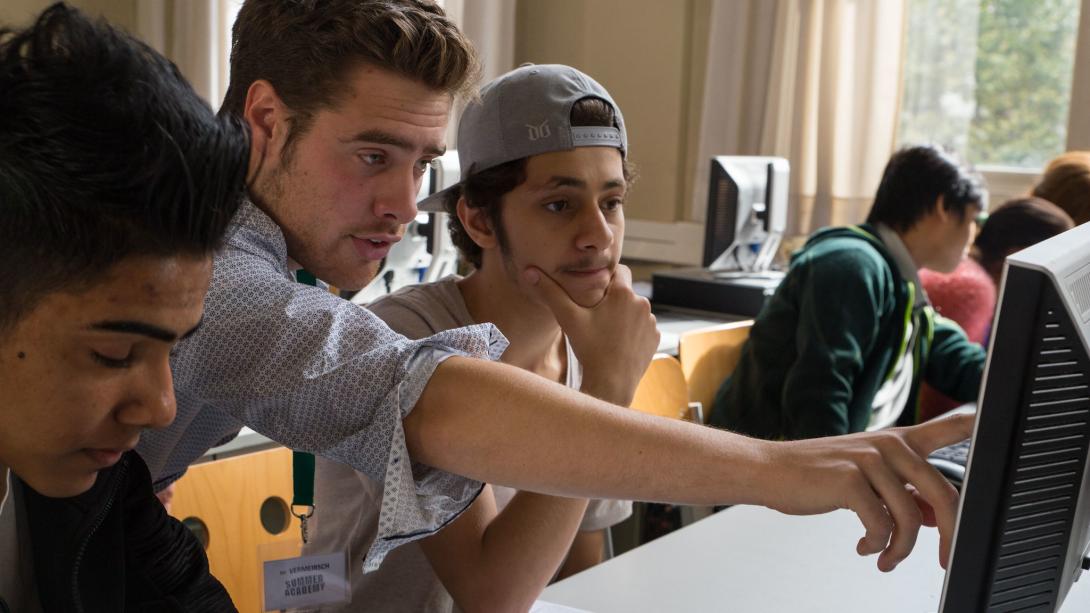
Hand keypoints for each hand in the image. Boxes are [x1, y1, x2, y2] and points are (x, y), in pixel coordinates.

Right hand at [521, 264, 658, 405]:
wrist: (611, 383)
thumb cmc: (589, 349)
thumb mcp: (568, 318)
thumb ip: (550, 292)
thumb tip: (529, 272)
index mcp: (623, 293)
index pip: (620, 270)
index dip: (607, 279)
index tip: (595, 292)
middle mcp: (643, 303)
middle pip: (626, 292)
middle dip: (613, 300)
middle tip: (596, 316)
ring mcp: (651, 322)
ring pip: (635, 310)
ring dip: (624, 315)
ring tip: (606, 332)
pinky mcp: (655, 338)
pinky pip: (643, 327)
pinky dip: (633, 331)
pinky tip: (618, 343)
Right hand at [757, 412, 972, 571]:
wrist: (769, 471)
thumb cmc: (815, 475)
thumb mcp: (866, 479)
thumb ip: (903, 493)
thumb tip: (936, 519)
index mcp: (898, 441)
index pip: (949, 428)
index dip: (979, 426)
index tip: (998, 425)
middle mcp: (889, 445)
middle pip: (945, 495)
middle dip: (951, 538)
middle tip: (943, 561)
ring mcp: (870, 460)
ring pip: (912, 518)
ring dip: (902, 550)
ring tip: (887, 557)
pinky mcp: (850, 480)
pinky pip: (882, 525)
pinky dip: (877, 546)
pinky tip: (865, 547)